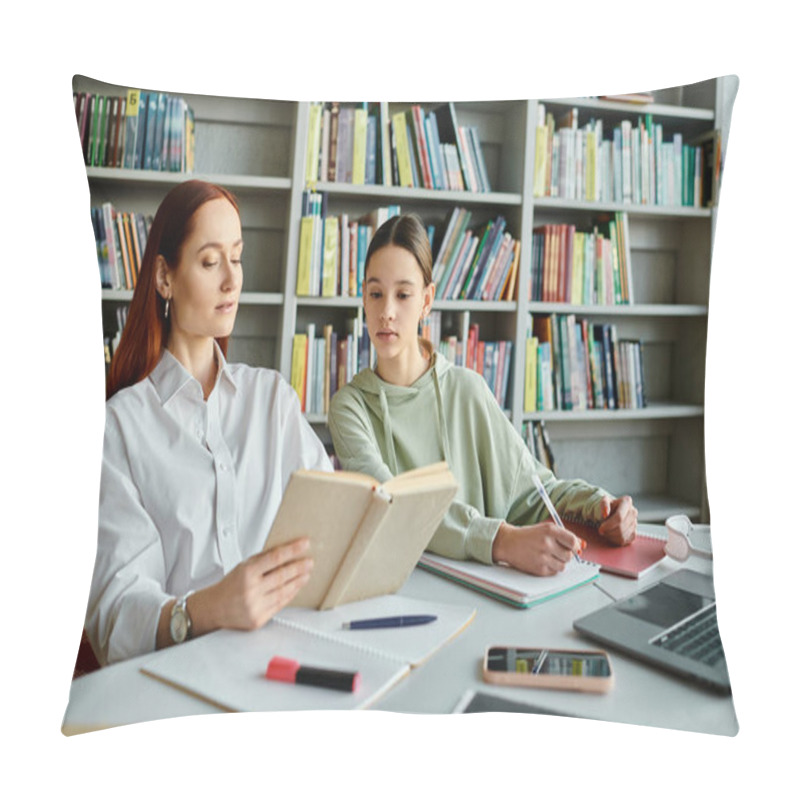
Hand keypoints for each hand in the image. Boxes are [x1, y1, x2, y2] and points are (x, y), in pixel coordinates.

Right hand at [194, 538, 313, 631]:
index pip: (275, 558)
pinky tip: (296, 587)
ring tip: (306, 573)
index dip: (292, 550)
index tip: (304, 544)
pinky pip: (280, 605)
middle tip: (309, 562)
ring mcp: (255, 606)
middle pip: (282, 576)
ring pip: (284, 592)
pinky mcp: (258, 619)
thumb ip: (263, 559)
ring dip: (298, 581)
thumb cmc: (230, 585)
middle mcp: (251, 590)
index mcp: (246, 573)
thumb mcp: (243, 566)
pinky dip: (290, 595)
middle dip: (299, 567)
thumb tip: (286, 549)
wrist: (214, 608)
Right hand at [492, 521, 585, 576]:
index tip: (573, 547)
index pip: (573, 541)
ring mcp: (543, 557)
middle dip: (566, 554)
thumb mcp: (545, 529)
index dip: (575, 546)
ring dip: (559, 562)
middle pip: (569, 555)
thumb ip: (563, 535)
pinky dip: (551, 568)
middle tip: (557, 551)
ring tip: (549, 556)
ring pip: (563, 566)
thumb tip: (581, 545)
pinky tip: (542, 561)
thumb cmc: (528, 536)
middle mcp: (547, 543)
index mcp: (550, 530)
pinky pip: (554, 572)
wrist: (508, 543)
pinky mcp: (539, 569)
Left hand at [597, 496, 637, 545]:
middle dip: (608, 531)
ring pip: (622, 536)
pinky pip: (624, 540)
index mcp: (626, 502)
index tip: (600, 528)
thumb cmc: (606, 506)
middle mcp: (633, 512)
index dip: (609, 525)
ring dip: (610, 536)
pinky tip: (610, 534)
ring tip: (605, 532)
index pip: (619, 517)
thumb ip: (603, 505)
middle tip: (601, 531)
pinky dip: (615, 540)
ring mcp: (635, 523)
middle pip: (621, 528)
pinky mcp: (634, 533)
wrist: (610, 511)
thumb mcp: (602, 502)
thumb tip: (605, 513)